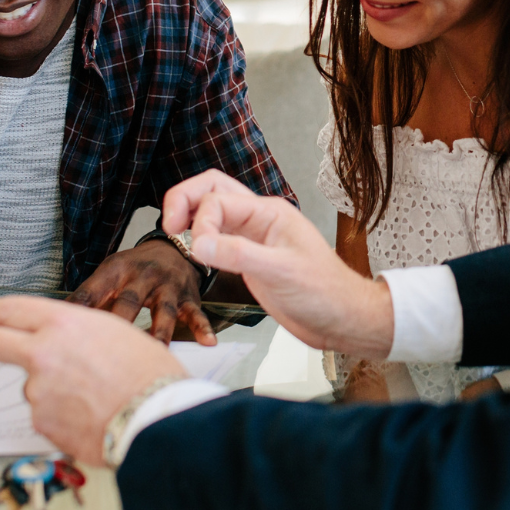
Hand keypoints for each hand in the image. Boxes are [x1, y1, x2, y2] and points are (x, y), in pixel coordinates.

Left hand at [0, 295, 186, 462]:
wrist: (157, 419)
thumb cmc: (148, 374)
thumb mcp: (114, 331)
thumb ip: (74, 331)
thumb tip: (55, 337)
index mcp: (63, 323)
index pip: (9, 309)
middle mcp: (42, 353)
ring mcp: (38, 391)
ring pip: (27, 384)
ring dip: (47, 389)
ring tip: (87, 396)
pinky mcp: (41, 423)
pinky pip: (44, 414)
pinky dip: (60, 415)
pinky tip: (88, 415)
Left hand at [72, 240, 214, 345]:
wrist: (172, 249)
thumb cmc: (134, 269)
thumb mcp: (107, 274)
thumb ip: (87, 298)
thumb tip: (54, 324)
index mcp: (116, 272)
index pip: (93, 291)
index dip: (79, 310)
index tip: (67, 331)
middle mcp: (143, 277)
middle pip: (130, 302)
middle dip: (121, 324)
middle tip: (108, 350)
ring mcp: (168, 287)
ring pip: (163, 311)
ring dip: (160, 332)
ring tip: (155, 351)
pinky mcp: (188, 298)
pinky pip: (196, 314)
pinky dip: (201, 328)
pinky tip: (206, 342)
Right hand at [162, 170, 393, 358]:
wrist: (340, 319)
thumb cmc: (324, 293)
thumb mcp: (280, 272)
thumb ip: (238, 255)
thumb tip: (198, 242)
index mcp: (270, 212)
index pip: (220, 200)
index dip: (201, 221)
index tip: (197, 249)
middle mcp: (260, 220)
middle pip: (213, 190)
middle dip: (185, 199)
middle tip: (168, 225)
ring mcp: (254, 238)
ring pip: (213, 211)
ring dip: (190, 215)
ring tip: (173, 233)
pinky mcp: (250, 258)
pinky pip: (218, 237)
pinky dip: (200, 238)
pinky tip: (193, 251)